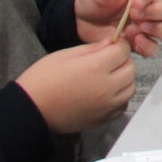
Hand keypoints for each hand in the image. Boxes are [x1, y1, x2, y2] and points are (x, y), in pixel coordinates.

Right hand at [16, 38, 136, 134]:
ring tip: (108, 76)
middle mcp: (106, 87)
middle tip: (109, 59)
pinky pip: (123, 105)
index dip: (119, 45)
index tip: (112, 45)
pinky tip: (105, 92)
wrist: (30, 110)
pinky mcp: (104, 119)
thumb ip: (92, 48)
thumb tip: (110, 43)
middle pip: (131, 69)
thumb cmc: (42, 80)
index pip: (123, 51)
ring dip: (124, 79)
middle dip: (123, 60)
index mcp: (96, 67)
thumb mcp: (64, 55)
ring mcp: (107, 105)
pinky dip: (119, 97)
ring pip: (130, 87)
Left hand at [74, 0, 161, 57]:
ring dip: (158, 32)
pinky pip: (154, 48)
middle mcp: (150, 8)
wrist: (82, 20)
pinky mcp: (141, 43)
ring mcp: (147, 27)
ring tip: (138, 32)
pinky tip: (135, 43)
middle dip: (158, 15)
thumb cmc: (93, 1)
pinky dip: (148, 47)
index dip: (146, 0)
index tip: (134, 6)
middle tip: (139, 20)